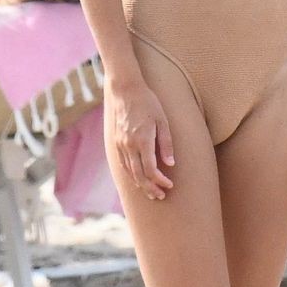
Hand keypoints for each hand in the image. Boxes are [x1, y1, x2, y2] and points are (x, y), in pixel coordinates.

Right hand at [106, 73, 174, 199]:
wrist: (125, 90)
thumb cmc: (148, 103)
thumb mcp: (163, 121)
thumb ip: (166, 144)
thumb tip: (170, 164)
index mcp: (142, 140)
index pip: (150, 170)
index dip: (160, 181)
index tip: (169, 185)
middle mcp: (129, 145)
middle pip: (139, 175)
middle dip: (150, 188)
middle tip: (161, 196)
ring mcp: (120, 144)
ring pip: (129, 172)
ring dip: (140, 185)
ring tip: (151, 193)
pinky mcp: (116, 142)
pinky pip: (122, 165)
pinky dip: (130, 176)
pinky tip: (138, 181)